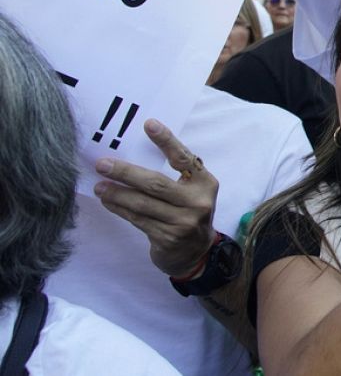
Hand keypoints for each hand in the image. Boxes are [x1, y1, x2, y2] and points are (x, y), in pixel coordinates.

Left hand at [94, 119, 218, 277]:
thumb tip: (136, 153)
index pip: (183, 158)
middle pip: (156, 183)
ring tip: (99, 185)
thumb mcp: (191, 192)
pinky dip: (120, 209)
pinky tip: (108, 201)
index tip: (148, 124)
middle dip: (126, 173)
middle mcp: (197, 202)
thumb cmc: (187, 212)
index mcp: (205, 183)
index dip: (166, 141)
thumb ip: (175, 175)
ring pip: (143, 203)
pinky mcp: (167, 238)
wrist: (197, 253)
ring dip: (117, 193)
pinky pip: (138, 219)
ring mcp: (183, 222)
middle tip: (102, 164)